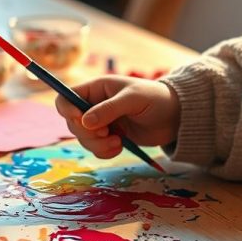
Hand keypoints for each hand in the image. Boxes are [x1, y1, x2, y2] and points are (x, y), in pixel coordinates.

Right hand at [55, 75, 180, 158]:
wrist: (175, 117)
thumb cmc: (156, 99)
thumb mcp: (133, 100)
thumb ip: (109, 109)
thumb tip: (84, 122)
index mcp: (96, 89)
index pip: (66, 97)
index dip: (67, 109)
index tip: (80, 120)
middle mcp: (94, 105)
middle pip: (72, 123)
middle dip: (87, 133)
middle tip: (108, 134)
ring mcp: (101, 122)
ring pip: (83, 138)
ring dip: (97, 145)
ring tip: (118, 142)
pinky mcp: (109, 137)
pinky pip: (95, 148)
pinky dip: (104, 151)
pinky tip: (120, 146)